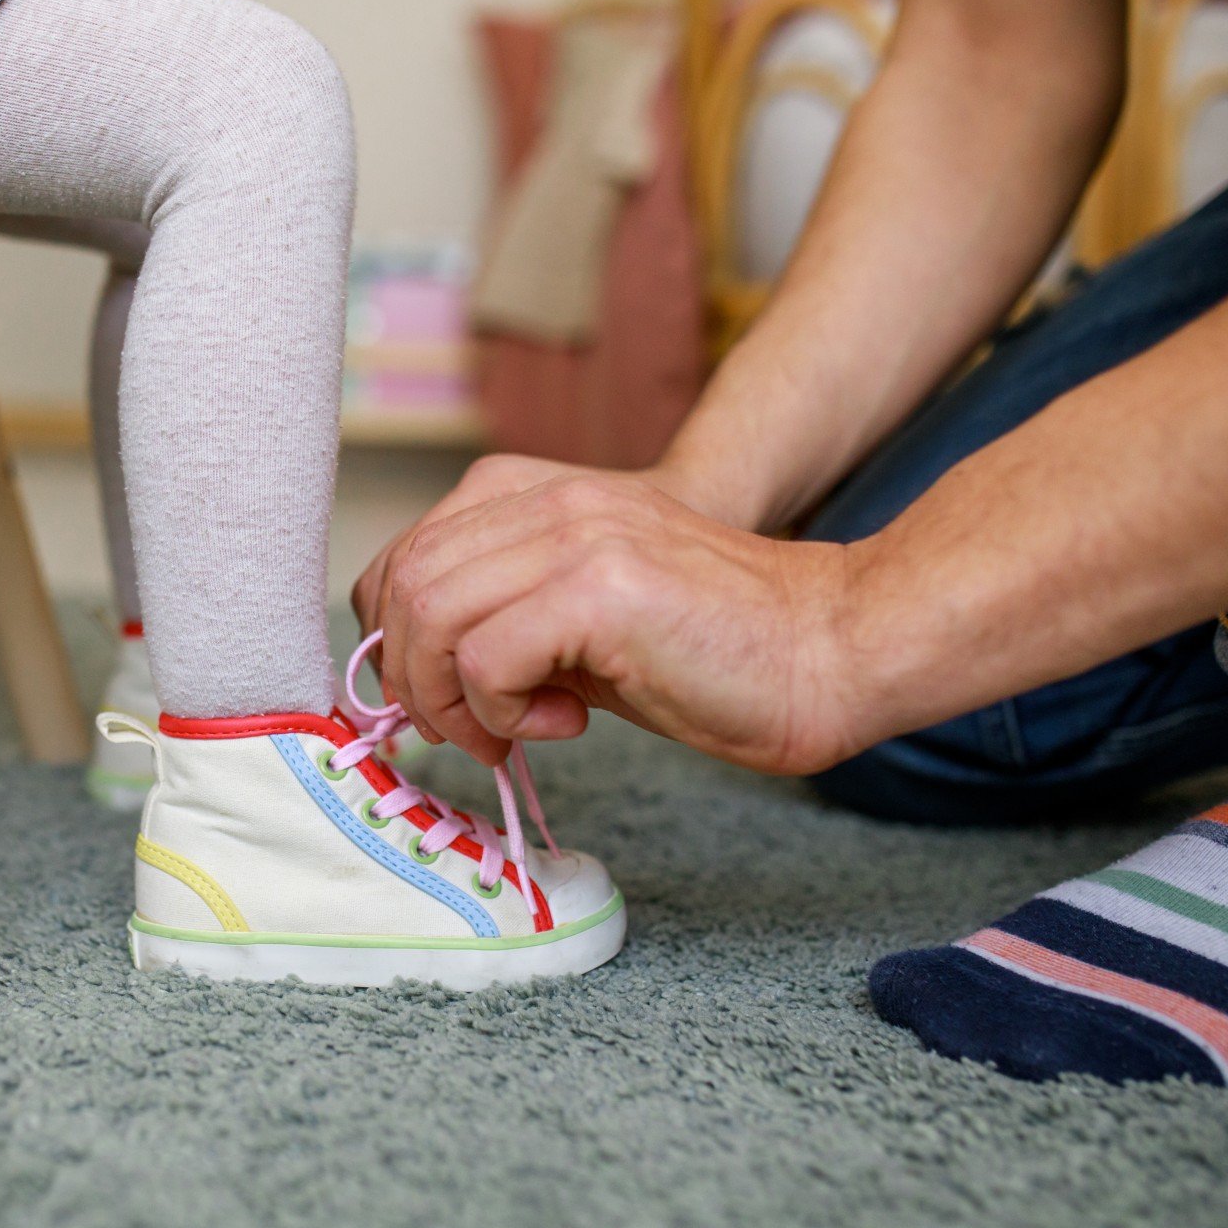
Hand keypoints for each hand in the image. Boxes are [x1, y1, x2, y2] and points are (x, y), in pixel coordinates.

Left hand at [375, 471, 869, 776]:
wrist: (829, 648)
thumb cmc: (713, 649)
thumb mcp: (579, 621)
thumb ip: (501, 620)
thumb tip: (417, 677)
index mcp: (532, 494)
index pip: (403, 556)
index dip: (398, 639)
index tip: (441, 700)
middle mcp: (546, 500)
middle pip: (403, 583)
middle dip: (414, 679)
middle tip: (471, 732)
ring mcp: (574, 536)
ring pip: (429, 616)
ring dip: (451, 699)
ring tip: (512, 733)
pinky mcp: (600, 588)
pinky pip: (485, 656)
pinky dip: (502, 711)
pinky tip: (566, 724)